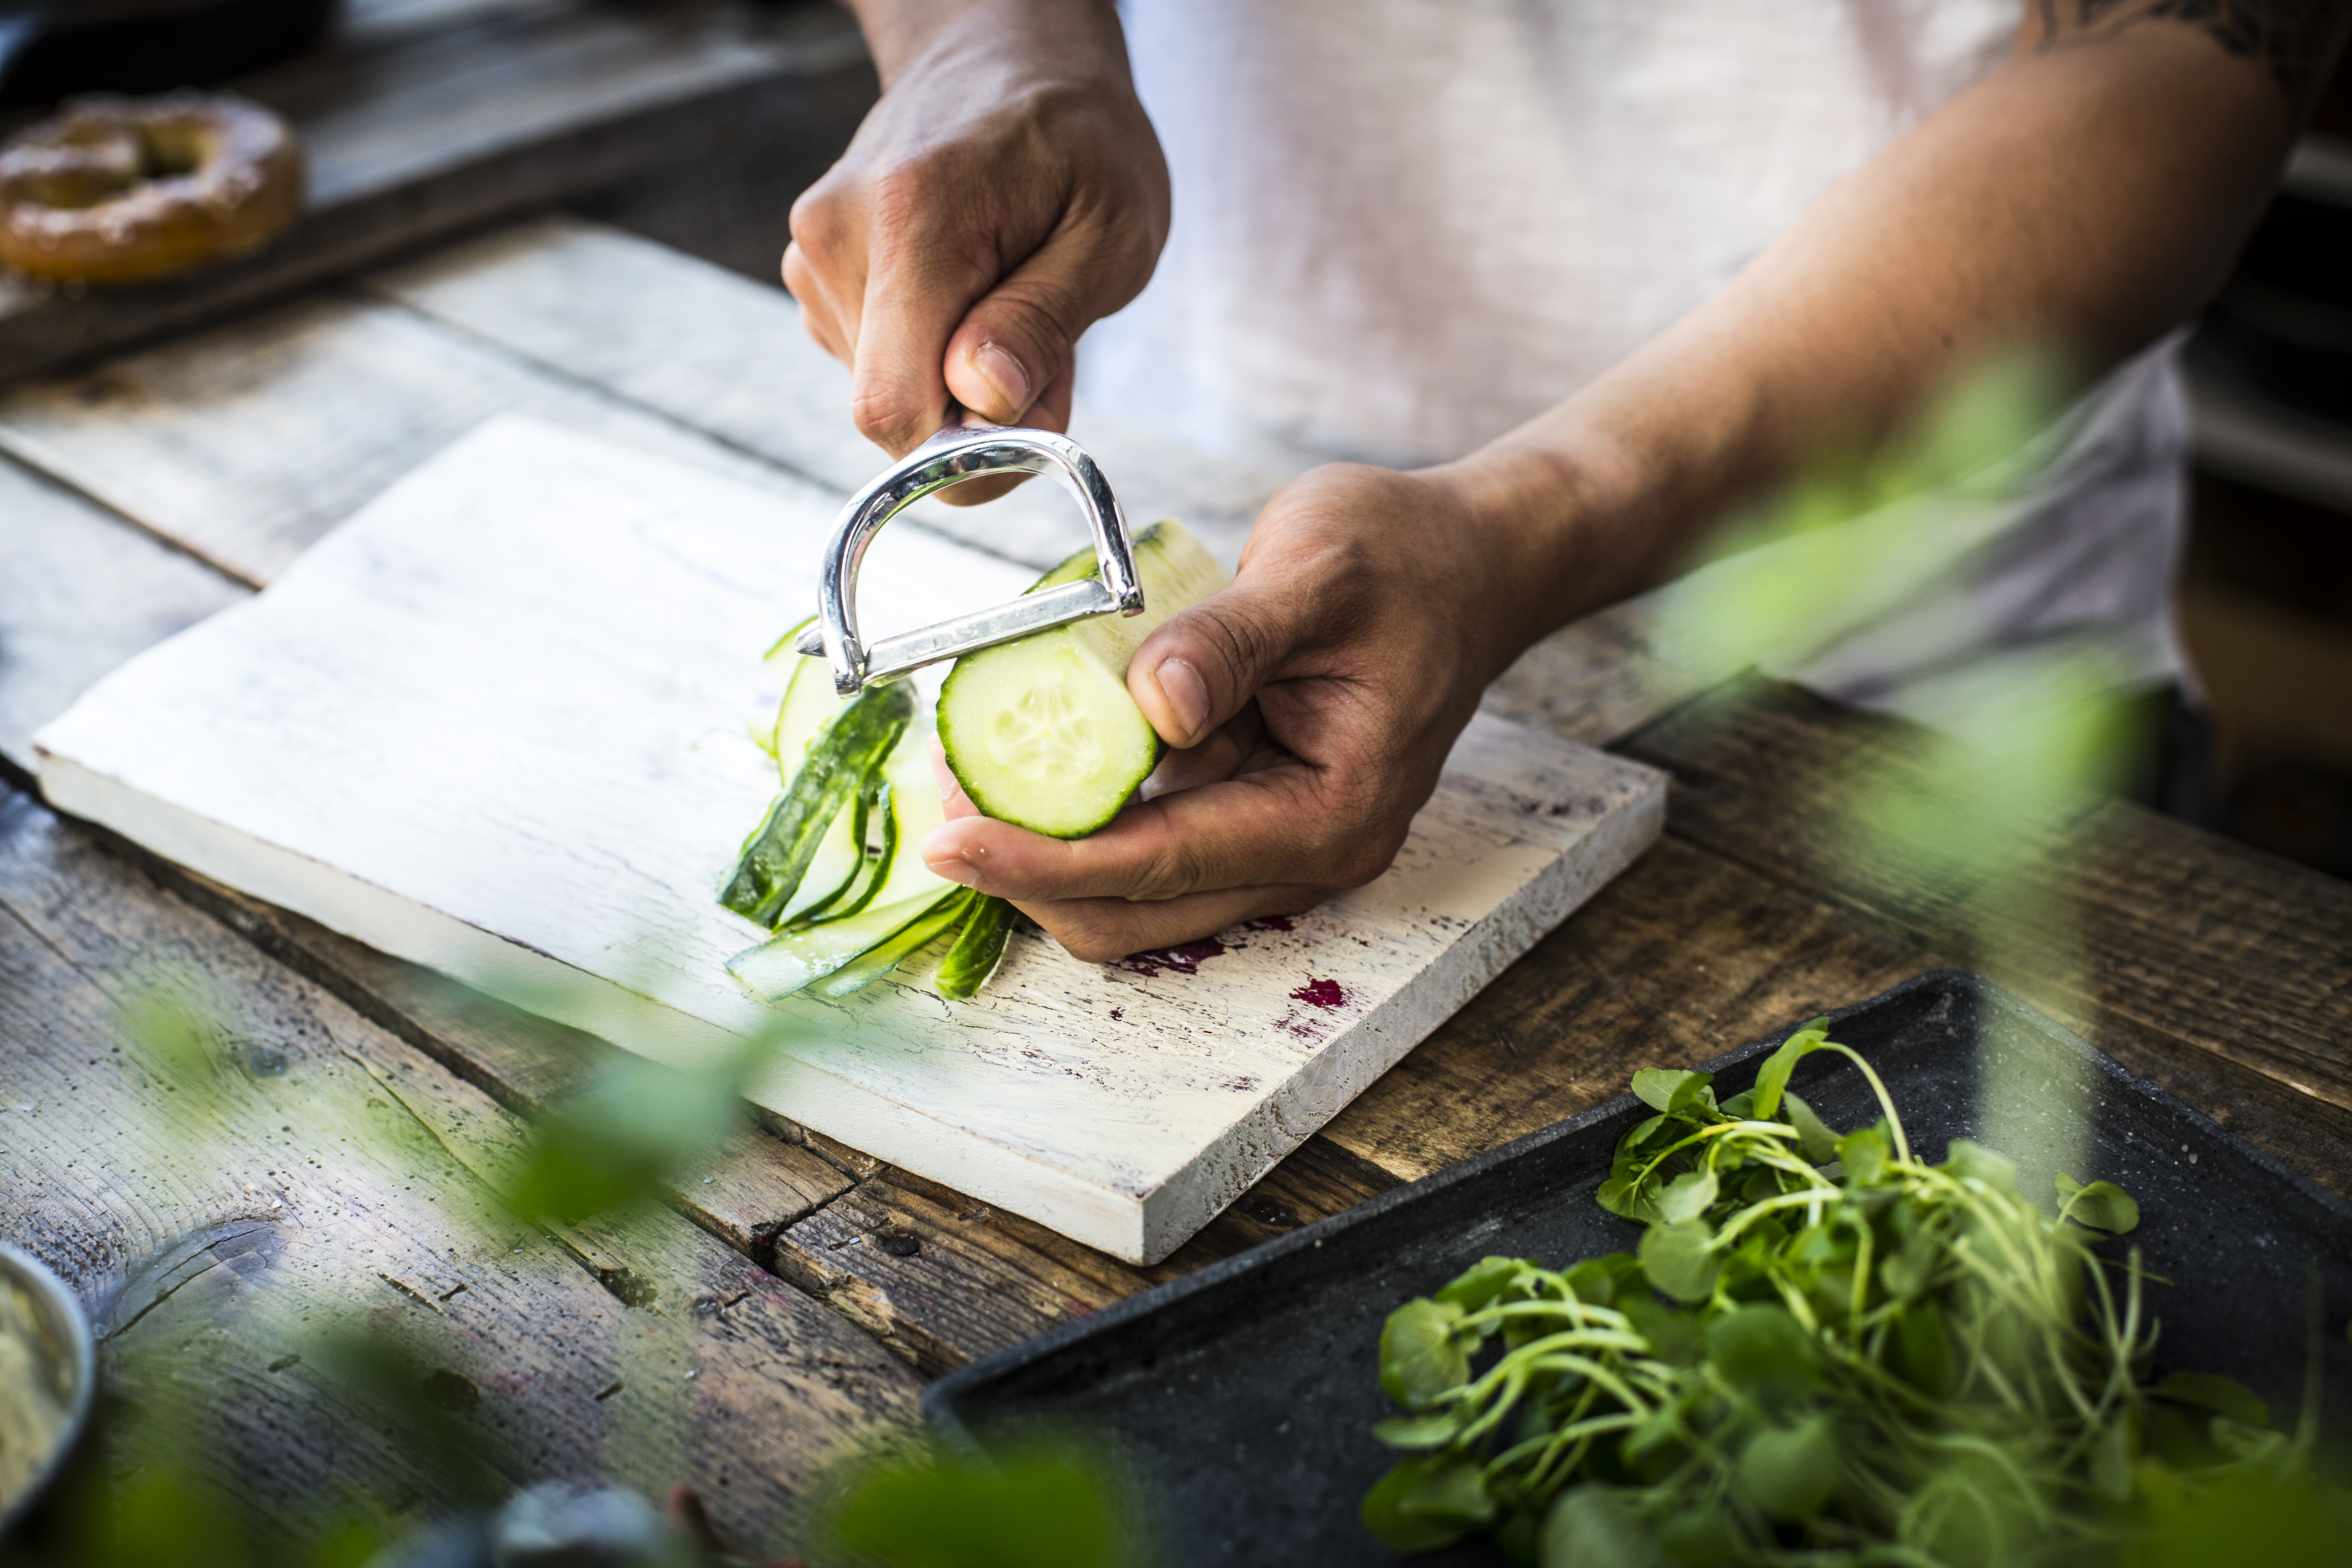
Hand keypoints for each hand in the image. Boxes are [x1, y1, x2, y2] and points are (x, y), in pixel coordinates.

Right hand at [782, 0, 1167, 497]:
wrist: (1002, 57)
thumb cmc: (1076, 139)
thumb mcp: (1113, 228)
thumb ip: (1046, 320)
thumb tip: (982, 399)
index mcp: (912, 223)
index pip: (894, 409)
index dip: (963, 456)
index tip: (1028, 424)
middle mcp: (837, 238)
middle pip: (891, 411)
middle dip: (973, 411)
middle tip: (1041, 337)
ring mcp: (813, 257)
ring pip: (884, 390)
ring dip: (955, 376)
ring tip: (1006, 290)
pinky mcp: (813, 275)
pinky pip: (874, 362)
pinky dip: (929, 350)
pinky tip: (966, 284)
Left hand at [917, 462, 1568, 961]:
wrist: (1472, 562)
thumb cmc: (1408, 557)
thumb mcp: (1318, 568)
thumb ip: (1230, 638)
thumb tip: (1153, 702)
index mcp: (1331, 815)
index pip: (1158, 866)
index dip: (1042, 861)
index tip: (949, 838)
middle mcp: (1306, 853)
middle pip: (1131, 913)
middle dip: (1024, 872)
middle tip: (936, 799)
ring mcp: (1277, 841)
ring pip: (1129, 892)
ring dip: (1043, 848)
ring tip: (967, 769)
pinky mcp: (1249, 811)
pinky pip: (1145, 840)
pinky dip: (1078, 810)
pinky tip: (1029, 748)